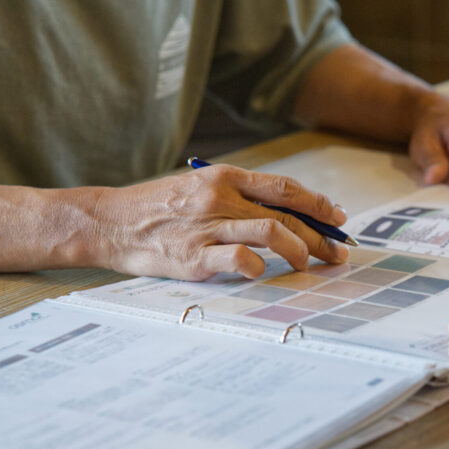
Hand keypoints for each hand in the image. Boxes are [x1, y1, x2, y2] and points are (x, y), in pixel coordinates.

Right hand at [92, 164, 348, 279]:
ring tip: (307, 265)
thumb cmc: (159, 208)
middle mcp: (220, 198)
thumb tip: (285, 213)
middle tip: (338, 252)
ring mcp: (207, 226)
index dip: (317, 203)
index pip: (283, 187)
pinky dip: (259, 266)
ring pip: (272, 232)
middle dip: (320, 235)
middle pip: (286, 214)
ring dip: (300, 250)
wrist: (110, 222)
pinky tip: (264, 271)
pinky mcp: (194, 256)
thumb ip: (237, 197)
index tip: (338, 218)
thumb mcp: (199, 188)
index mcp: (224, 177)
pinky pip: (240, 259)